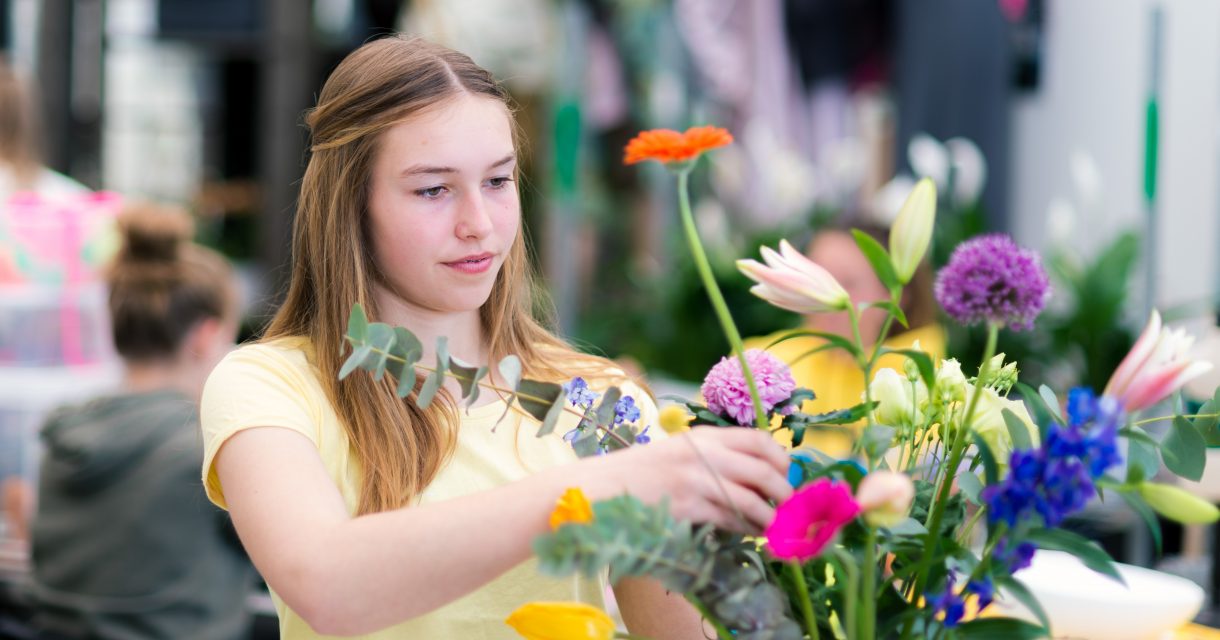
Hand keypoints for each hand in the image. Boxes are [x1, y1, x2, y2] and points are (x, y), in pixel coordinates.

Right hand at [583, 427, 792, 533]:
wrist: (603, 488)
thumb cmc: (642, 473)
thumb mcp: (680, 452)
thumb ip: (714, 457)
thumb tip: (759, 475)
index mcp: (703, 436)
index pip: (758, 439)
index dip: (780, 457)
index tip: (785, 473)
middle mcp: (703, 453)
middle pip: (762, 470)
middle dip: (782, 491)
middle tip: (786, 504)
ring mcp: (696, 480)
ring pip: (751, 500)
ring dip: (767, 516)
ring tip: (771, 524)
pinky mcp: (688, 507)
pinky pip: (729, 520)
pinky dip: (744, 529)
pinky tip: (748, 533)